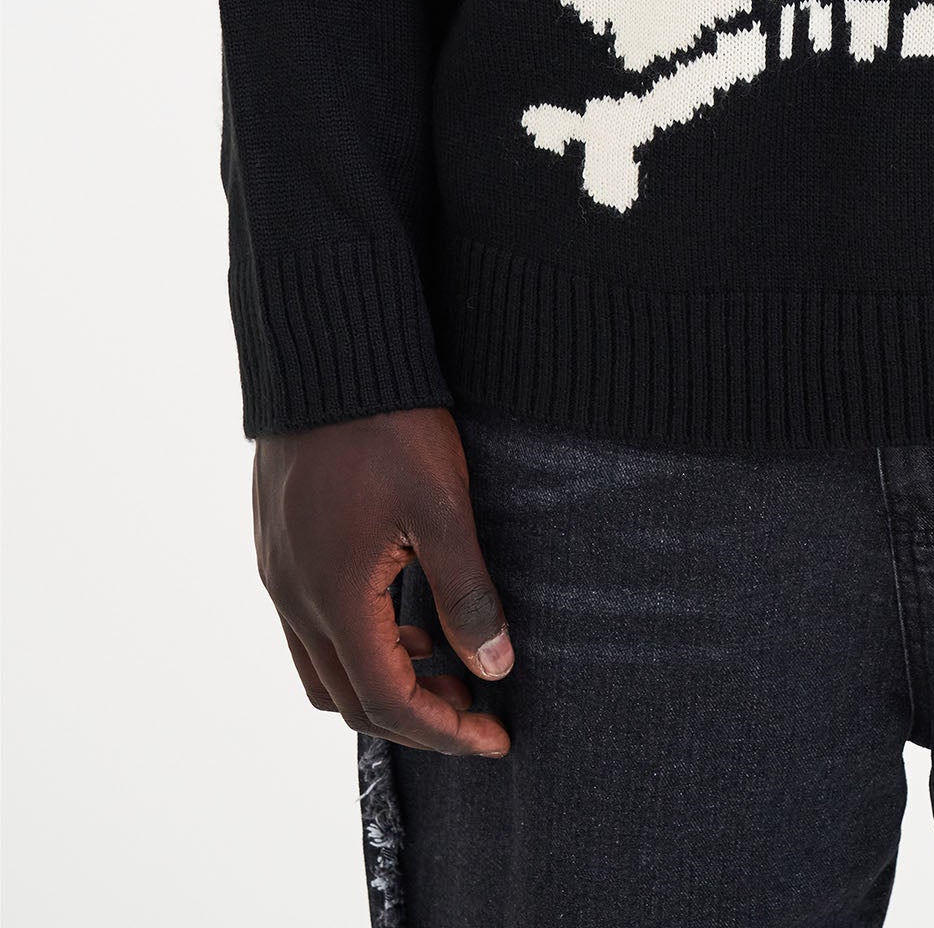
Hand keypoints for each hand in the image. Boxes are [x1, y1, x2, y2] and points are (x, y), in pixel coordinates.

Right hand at [253, 407, 512, 756]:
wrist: (324, 354)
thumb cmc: (387, 424)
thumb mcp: (443, 508)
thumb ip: (467, 594)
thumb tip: (496, 666)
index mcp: (335, 599)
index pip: (389, 702)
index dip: (446, 731)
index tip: (497, 738)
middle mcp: (295, 599)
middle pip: (351, 700)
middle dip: (418, 716)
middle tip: (478, 707)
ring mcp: (279, 573)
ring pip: (324, 669)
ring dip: (385, 681)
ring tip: (448, 660)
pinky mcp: (278, 547)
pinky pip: (309, 629)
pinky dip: (358, 645)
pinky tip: (403, 614)